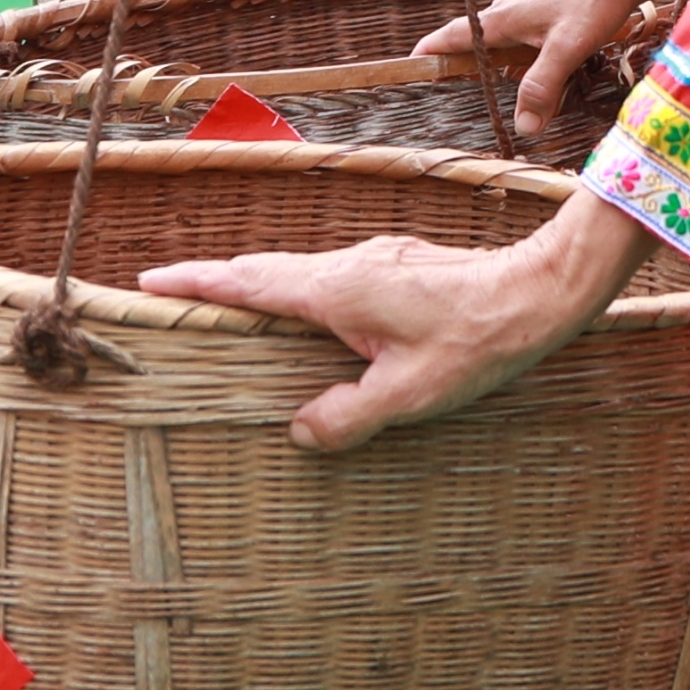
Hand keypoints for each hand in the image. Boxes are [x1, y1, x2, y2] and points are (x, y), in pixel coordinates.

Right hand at [137, 188, 643, 449]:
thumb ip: (346, 418)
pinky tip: (311, 319)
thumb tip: (301, 430)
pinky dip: (301, 292)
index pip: (246, 282)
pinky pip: (333, 278)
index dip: (195, 284)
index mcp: (335, 290)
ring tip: (230, 311)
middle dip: (216, 283)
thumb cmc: (477, 341)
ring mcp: (377, 259)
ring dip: (261, 287)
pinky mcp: (401, 265)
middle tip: (171, 294)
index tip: (148, 280)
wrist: (541, 290)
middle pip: (265, 270)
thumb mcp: (407, 396)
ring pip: (301, 271)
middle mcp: (348, 264)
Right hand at [417, 0, 666, 140]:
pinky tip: (542, 77)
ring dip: (499, 68)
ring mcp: (531, 8)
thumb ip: (542, 87)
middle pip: (475, 44)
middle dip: (462, 70)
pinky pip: (527, 40)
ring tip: (496, 98)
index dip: (427, 54)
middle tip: (450, 99)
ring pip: (504, 44)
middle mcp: (509, 11)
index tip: (406, 71)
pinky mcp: (553, 9)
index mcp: (501, 19)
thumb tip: (522, 128)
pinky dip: (524, 60)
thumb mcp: (567, 48)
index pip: (450, 37)